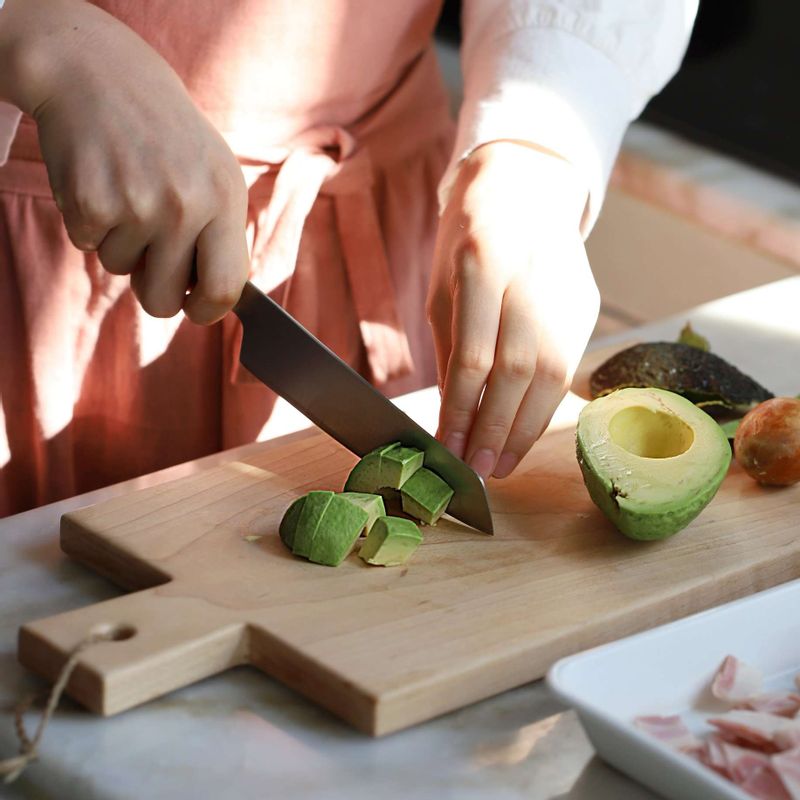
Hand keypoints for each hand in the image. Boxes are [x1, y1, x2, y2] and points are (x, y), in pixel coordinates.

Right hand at [0, 0, 248, 323]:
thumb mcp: (216, 176)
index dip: (208, 311)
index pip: (225, 289)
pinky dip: (90, 225)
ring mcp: (137, 205)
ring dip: (121, 244)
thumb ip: (222, 237)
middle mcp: (185, 206)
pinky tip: (101, 183)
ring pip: (122, 271)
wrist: (102, 75)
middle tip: (152, 258)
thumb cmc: (168, 138)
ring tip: (127, 193)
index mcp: (225, 200)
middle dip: (156, 292)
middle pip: (165, 301)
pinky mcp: (90, 203)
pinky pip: (88, 247)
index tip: (196, 308)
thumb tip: (220, 300)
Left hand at [427, 141, 599, 478]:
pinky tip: (525, 431)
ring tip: (502, 464)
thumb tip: (454, 416)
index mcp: (483, 263)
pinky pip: (568, 368)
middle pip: (517, 371)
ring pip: (551, 376)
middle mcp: (530, 279)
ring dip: (525, 429)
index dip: (461, 411)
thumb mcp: (443, 286)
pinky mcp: (587, 307)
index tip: (448, 448)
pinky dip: (545, 407)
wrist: (526, 188)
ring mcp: (566, 293)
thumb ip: (452, 349)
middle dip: (495, 429)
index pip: (474, 356)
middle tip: (478, 470)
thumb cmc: (468, 240)